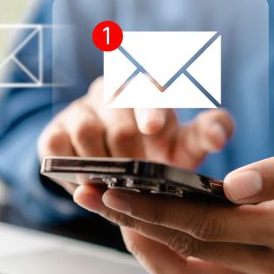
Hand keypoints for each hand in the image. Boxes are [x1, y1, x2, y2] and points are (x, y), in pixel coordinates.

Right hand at [38, 77, 233, 192]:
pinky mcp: (54, 131)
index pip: (149, 89)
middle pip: (120, 124)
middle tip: (140, 181)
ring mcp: (80, 109)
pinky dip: (74, 169)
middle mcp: (111, 91)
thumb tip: (220, 135)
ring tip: (117, 184)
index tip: (154, 130)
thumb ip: (209, 133)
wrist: (120, 170)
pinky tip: (89, 182)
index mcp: (147, 88)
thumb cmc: (160, 151)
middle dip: (132, 159)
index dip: (152, 109)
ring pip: (87, 132)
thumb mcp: (187, 145)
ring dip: (104, 166)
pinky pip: (58, 147)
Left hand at [73, 134, 273, 273]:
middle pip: (190, 248)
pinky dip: (170, 261)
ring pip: (191, 271)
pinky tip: (147, 234)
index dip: (158, 207)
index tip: (117, 188)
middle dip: (137, 220)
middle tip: (95, 195)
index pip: (210, 225)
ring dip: (145, 243)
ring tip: (112, 212)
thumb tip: (236, 185)